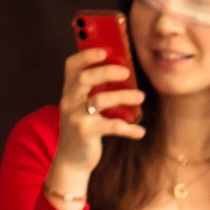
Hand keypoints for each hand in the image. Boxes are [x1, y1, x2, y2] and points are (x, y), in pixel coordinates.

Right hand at [50, 48, 143, 189]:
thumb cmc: (84, 127)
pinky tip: (140, 131)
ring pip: (99, 101)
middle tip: (127, 72)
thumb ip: (96, 91)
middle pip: (85, 79)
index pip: (72, 66)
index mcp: (69, 90)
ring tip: (140, 96)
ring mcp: (76, 117)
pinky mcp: (86, 133)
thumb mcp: (85, 107)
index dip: (86, 56)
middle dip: (106, 72)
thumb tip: (123, 74)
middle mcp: (69, 101)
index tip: (104, 50)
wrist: (72, 159)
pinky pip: (110, 126)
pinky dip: (128, 128)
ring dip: (122, 97)